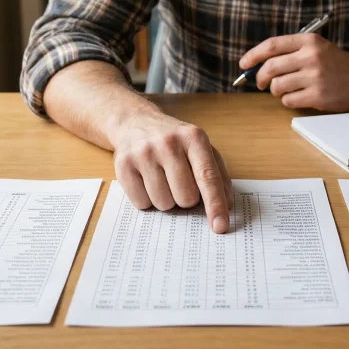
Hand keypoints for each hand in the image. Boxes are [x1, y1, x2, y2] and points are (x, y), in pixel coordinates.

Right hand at [111, 112, 232, 232]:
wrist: (136, 122)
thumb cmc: (174, 141)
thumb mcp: (200, 148)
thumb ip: (217, 175)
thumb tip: (226, 206)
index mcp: (193, 138)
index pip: (207, 177)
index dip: (215, 204)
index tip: (220, 226)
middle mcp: (168, 143)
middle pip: (185, 197)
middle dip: (186, 198)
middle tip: (179, 181)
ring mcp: (144, 153)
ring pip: (163, 203)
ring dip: (166, 199)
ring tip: (161, 178)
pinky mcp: (123, 164)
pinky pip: (142, 204)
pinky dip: (147, 199)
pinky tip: (146, 180)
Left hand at [240, 34, 348, 111]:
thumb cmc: (337, 64)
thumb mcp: (317, 48)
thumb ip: (291, 52)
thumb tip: (257, 65)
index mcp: (309, 41)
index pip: (271, 45)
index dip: (253, 55)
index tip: (244, 64)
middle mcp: (311, 56)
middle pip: (270, 67)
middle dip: (260, 78)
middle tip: (262, 83)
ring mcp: (315, 76)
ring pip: (277, 86)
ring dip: (276, 91)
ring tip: (287, 89)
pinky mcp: (318, 95)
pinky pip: (288, 100)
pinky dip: (288, 100)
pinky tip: (298, 97)